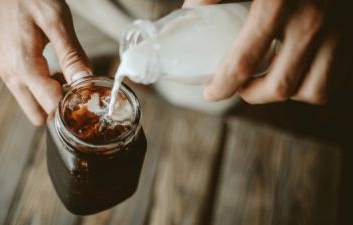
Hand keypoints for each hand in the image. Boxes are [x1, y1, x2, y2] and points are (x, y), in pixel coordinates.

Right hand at [0, 0, 92, 124]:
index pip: (50, 106)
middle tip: (80, 94)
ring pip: (31, 104)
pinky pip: (27, 90)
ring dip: (51, 99)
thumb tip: (85, 81)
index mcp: (24, 66)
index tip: (89, 97)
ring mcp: (7, 72)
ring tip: (71, 79)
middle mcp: (11, 75)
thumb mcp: (56, 20)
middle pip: (38, 114)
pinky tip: (57, 72)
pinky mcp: (8, 66)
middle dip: (60, 110)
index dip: (71, 106)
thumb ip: (71, 54)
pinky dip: (43, 89)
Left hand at [183, 0, 352, 104]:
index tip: (212, 92)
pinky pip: (338, 76)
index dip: (222, 86)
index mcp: (275, 6)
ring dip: (287, 94)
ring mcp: (338, 30)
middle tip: (240, 88)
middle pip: (279, 87)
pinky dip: (316, 82)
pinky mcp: (352, 34)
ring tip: (270, 80)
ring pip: (314, 89)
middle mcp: (311, 22)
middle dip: (252, 95)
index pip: (242, 63)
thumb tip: (190, 12)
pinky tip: (299, 68)